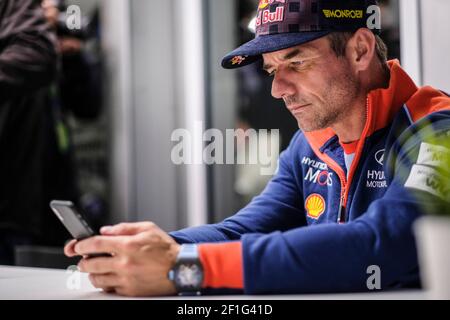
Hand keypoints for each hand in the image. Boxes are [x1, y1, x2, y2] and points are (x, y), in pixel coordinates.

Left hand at [64, 222, 179, 296]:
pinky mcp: (130, 291)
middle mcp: (124, 263)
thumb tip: (105, 231)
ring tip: (96, 268)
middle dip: (83, 260)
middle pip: (90, 264)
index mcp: (128, 245)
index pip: (95, 244)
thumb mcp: (148, 228)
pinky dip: (105, 283)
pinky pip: (109, 290)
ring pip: (97, 279)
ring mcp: (126, 279)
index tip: (76, 245)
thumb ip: (124, 228)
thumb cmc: (166, 249)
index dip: (81, 244)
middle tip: (84, 258)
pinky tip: (109, 277)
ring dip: (92, 273)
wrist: (181, 268)